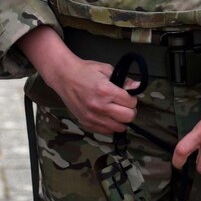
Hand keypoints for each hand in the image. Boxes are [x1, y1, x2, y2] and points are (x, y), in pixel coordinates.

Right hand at [18, 27, 137, 134]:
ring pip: (119, 128)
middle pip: (128, 117)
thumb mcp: (106, 69)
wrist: (64, 76)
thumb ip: (123, 80)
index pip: (131, 102)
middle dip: (130, 110)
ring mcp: (92, 117)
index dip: (132, 98)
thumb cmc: (85, 71)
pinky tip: (107, 116)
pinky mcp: (87, 122)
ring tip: (116, 111)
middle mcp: (99, 106)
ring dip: (121, 120)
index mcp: (105, 91)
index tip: (127, 95)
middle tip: (124, 104)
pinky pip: (107, 131)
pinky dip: (111, 125)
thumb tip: (137, 87)